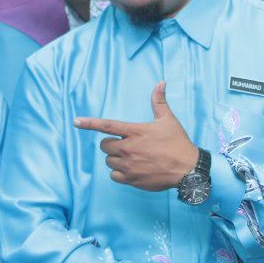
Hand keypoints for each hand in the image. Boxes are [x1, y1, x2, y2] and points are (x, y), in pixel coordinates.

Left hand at [74, 82, 198, 191]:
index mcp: (135, 132)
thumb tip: (161, 82)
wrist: (187, 169)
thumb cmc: (177, 143)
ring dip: (116, 159)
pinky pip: (113, 176)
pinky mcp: (131, 180)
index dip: (89, 123)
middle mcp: (129, 148)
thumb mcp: (168, 120)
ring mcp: (129, 165)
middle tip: (125, 145)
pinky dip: (119, 174)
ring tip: (132, 158)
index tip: (76, 122)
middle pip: (104, 146)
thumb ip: (159, 101)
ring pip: (109, 161)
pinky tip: (131, 170)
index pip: (107, 126)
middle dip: (111, 145)